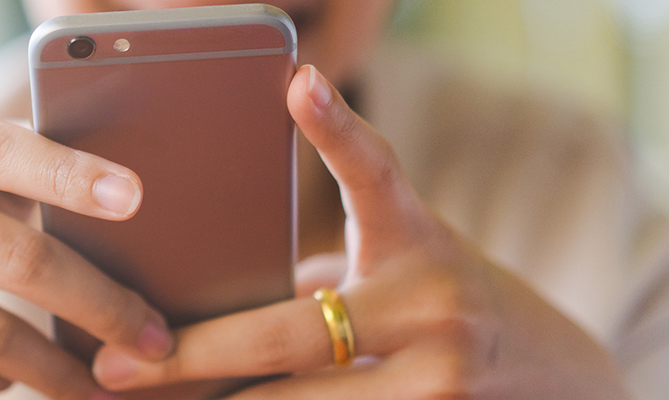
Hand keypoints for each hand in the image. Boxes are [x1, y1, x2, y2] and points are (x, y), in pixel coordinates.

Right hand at [0, 102, 171, 399]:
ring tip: (102, 379)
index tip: (134, 198)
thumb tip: (132, 197)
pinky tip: (6, 375)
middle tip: (153, 337)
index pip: (1, 151)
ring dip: (58, 367)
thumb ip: (27, 171)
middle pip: (16, 257)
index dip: (70, 174)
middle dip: (101, 306)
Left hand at [88, 65, 633, 398]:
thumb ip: (322, 276)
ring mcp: (443, 378)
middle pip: (292, 332)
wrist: (551, 374)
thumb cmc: (441, 304)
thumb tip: (200, 307)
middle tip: (117, 363)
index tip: (300, 84)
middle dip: (193, 356)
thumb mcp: (400, 266)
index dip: (337, 131)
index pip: (378, 175)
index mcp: (418, 242)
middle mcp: (436, 304)